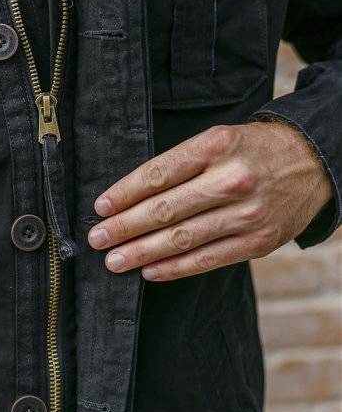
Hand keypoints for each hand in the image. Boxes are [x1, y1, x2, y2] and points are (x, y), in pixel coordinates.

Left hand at [87, 122, 332, 280]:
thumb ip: (179, 164)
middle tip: (97, 238)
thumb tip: (131, 196)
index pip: (159, 173)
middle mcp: (232, 180)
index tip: (100, 207)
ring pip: (183, 239)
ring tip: (114, 260)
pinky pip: (208, 260)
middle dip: (125, 227)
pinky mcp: (258, 242)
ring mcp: (247, 214)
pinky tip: (150, 271)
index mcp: (216, 146)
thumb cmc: (252, 150)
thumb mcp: (218, 139)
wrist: (313, 161)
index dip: (125, 193)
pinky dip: (175, 268)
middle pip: (166, 209)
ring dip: (142, 252)